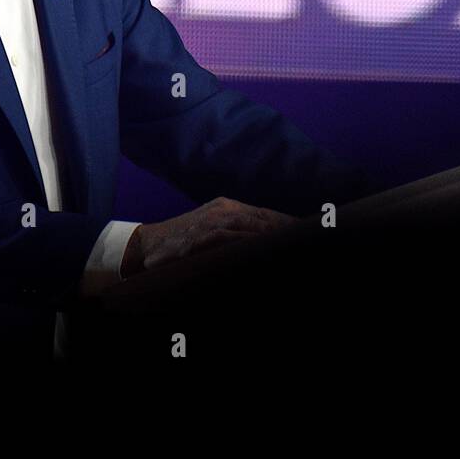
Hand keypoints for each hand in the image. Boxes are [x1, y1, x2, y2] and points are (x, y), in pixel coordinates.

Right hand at [119, 197, 298, 276]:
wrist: (145, 247)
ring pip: (253, 227)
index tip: (312, 232)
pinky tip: (265, 251)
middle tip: (314, 240)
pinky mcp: (202, 236)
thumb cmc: (182, 245)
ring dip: (275, 237)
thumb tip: (264, 244)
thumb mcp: (212, 233)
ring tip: (296, 246)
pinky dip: (250, 245)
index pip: (267, 216)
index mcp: (229, 207)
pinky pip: (231, 240)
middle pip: (266, 219)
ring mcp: (213, 221)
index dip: (289, 225)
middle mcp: (224, 210)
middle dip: (289, 231)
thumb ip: (236, 236)